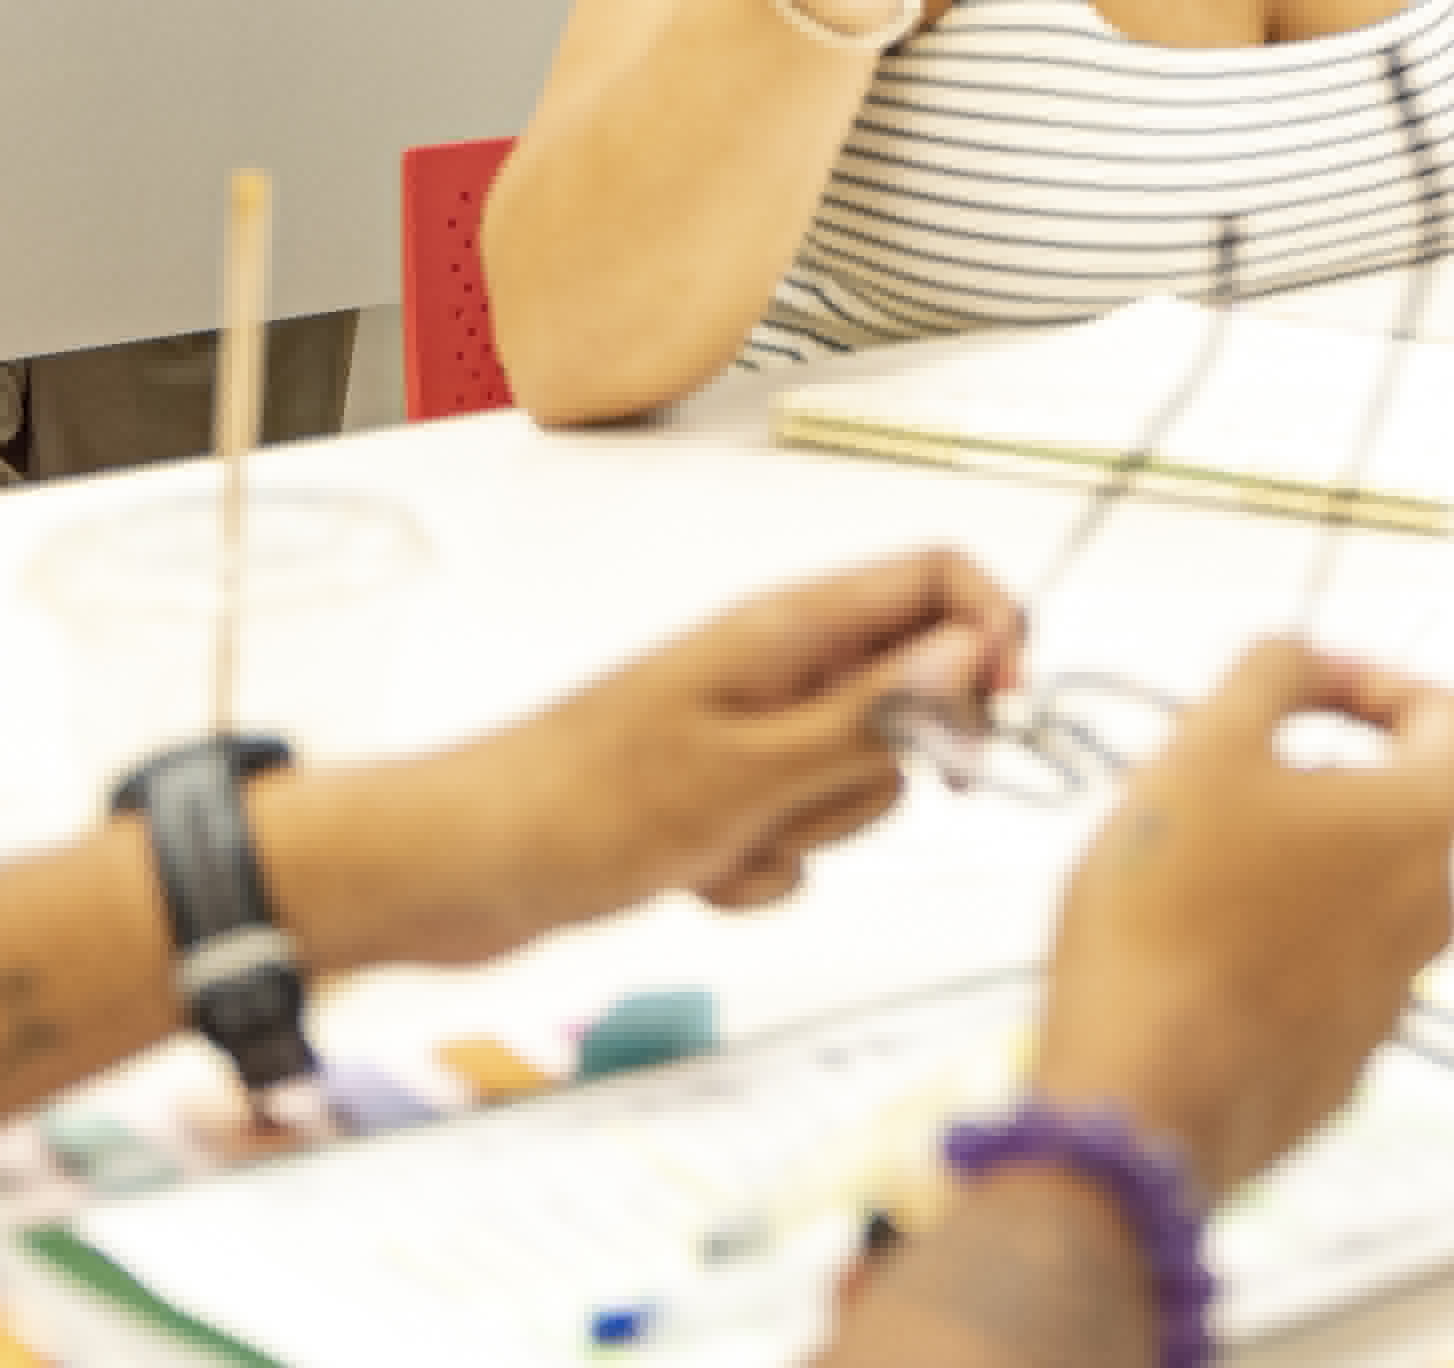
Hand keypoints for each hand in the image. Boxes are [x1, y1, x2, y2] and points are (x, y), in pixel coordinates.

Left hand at [304, 552, 1018, 965]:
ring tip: (726, 834)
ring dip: (811, 826)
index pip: (939, 581)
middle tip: (809, 792)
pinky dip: (759, 867)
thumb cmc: (578, 806)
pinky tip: (694, 871)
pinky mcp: (724, 799)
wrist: (458, 871)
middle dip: (888, 765)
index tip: (995, 717)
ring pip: (859, 776)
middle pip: (915, 693)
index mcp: (788, 629)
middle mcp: (779, 670)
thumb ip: (875, 712)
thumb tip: (976, 650)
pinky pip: (798, 837)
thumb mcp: (751, 769)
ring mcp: (752, 736)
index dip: (990, 635)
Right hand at [1030, 642, 1453, 1196]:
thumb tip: (1303, 660)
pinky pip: (1320, 971)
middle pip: (1390, 805)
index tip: (1303, 689)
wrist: (1140, 1103)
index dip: (1375, 680)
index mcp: (1422, 824)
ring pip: (1350, 891)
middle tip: (1210, 785)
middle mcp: (1434, 910)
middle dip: (1305, 777)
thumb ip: (1271, 673)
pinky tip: (1188, 956)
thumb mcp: (1205, 749)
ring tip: (1183, 875)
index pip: (1449, 714)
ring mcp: (1396, 995)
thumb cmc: (1170, 925)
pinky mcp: (1344, 1060)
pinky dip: (1270, 944)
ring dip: (1282, 863)